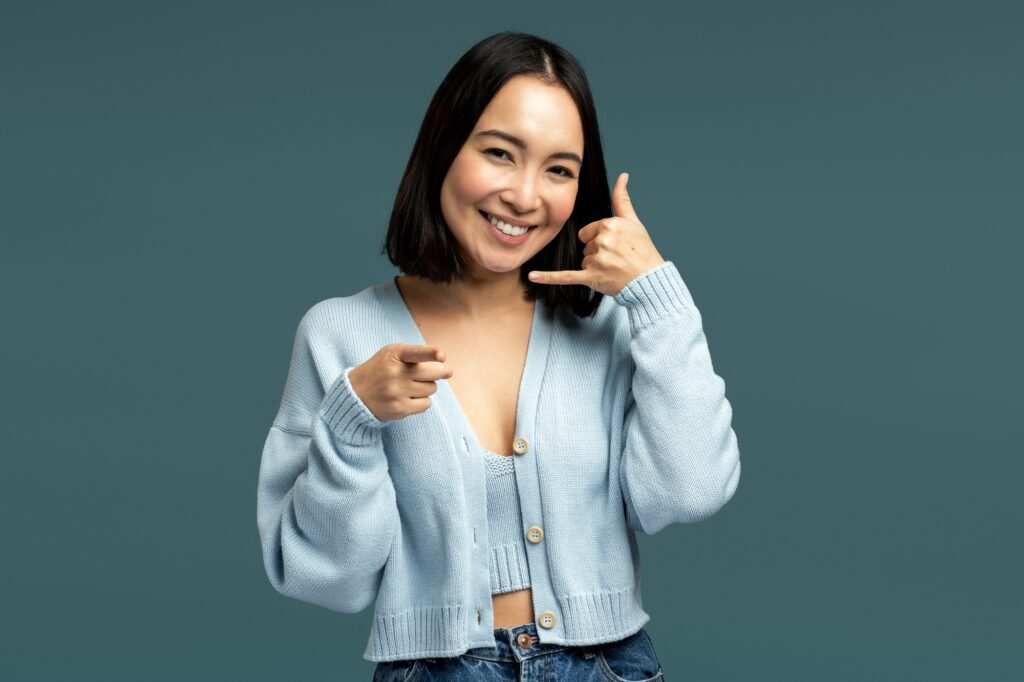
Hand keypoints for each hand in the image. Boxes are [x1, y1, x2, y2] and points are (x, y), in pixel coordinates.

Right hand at [348, 344, 453, 421]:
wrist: (355, 394)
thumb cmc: (381, 370)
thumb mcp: (393, 354)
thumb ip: (421, 356)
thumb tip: (449, 372)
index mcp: (394, 355)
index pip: (416, 353)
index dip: (431, 353)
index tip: (442, 356)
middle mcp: (395, 373)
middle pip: (434, 373)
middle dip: (436, 373)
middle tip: (424, 374)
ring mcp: (397, 392)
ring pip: (432, 389)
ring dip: (426, 387)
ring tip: (408, 386)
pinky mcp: (399, 409)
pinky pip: (426, 404)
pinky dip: (421, 401)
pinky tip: (407, 397)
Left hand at [527, 172, 664, 295]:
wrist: (649, 280)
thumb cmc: (642, 250)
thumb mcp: (633, 221)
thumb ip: (622, 198)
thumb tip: (623, 175)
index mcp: (609, 225)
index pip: (588, 231)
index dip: (600, 239)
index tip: (616, 245)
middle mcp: (603, 241)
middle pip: (585, 245)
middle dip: (598, 253)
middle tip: (617, 258)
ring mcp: (597, 260)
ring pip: (583, 260)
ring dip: (594, 266)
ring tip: (614, 269)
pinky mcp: (591, 277)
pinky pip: (565, 276)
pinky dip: (548, 278)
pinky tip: (531, 276)